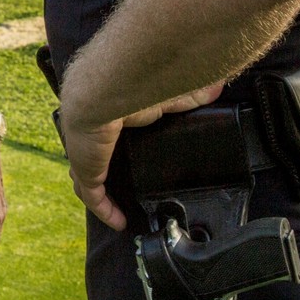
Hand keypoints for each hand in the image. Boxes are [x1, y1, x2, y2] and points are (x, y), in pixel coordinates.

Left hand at [66, 83, 224, 229]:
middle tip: (122, 183)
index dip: (113, 142)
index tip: (129, 151)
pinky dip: (105, 210)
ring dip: (101, 192)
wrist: (109, 83)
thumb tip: (215, 89)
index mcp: (107, 107)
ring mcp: (84, 148)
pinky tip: (119, 222)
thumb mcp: (169, 90)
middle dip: (101, 167)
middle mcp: (90, 128)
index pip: (106, 129)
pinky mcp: (85, 167)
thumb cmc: (138, 77)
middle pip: (92, 153)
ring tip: (118, 206)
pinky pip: (93, 196)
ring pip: (87, 175)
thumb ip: (191, 94)